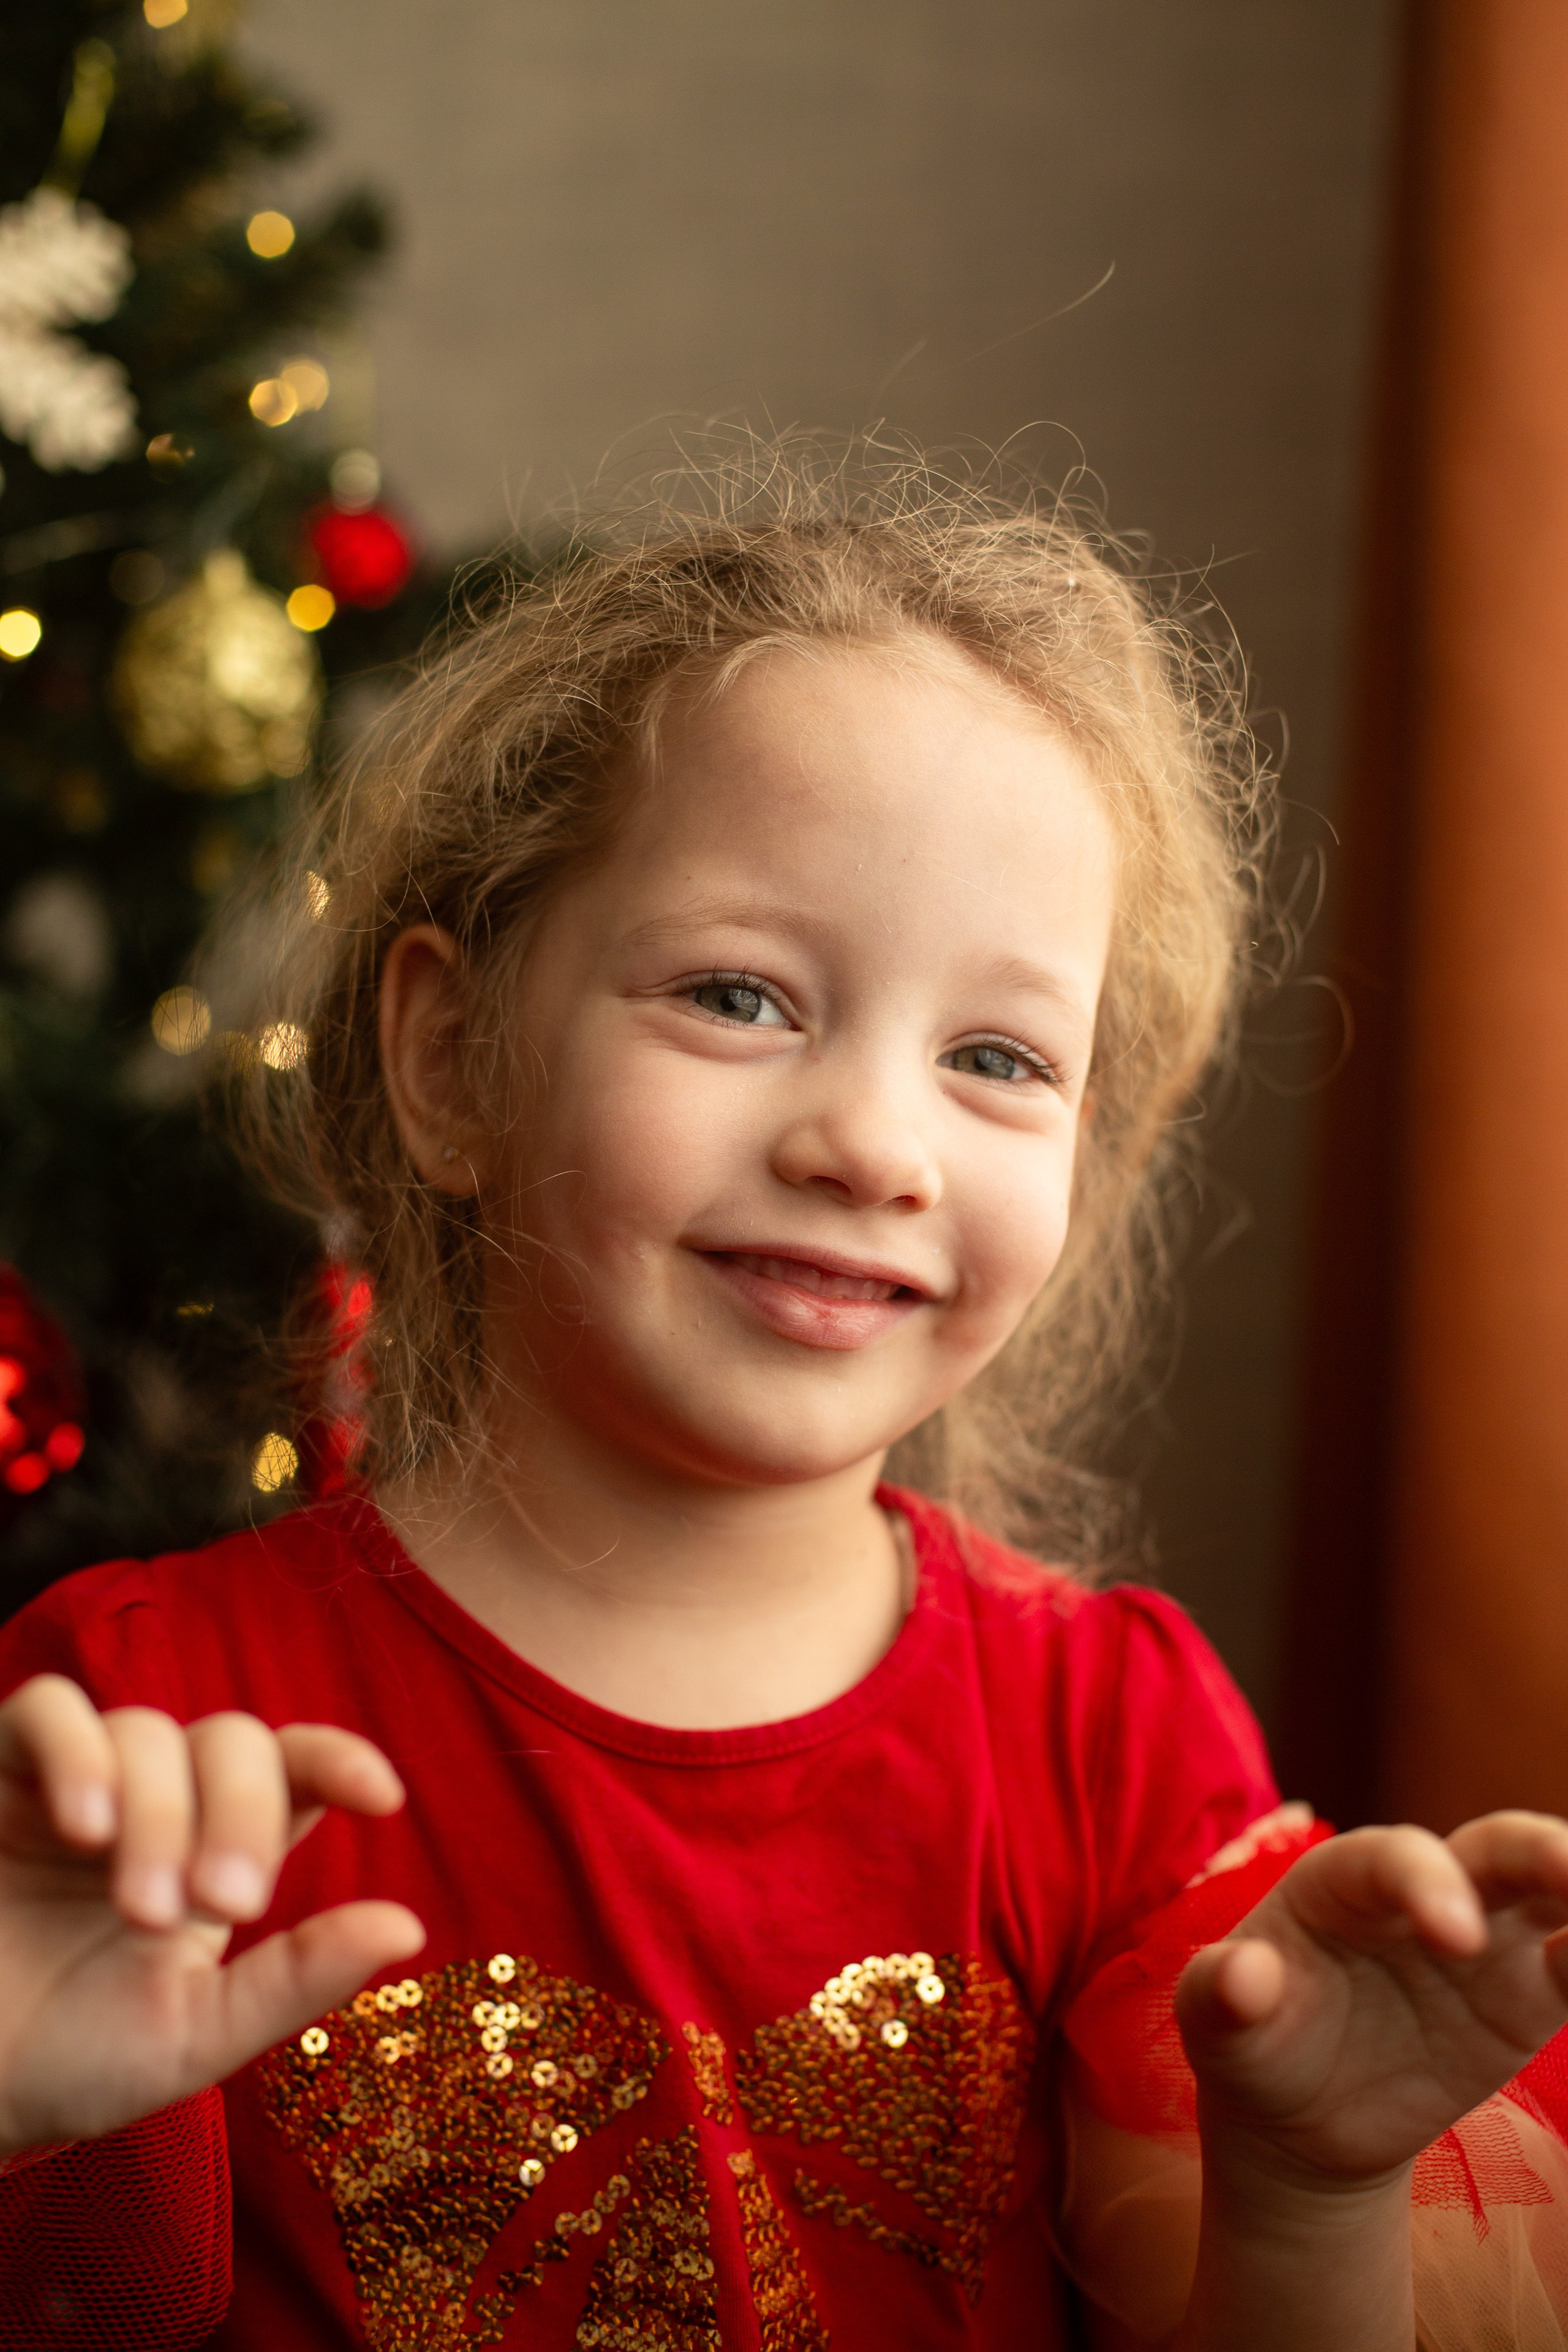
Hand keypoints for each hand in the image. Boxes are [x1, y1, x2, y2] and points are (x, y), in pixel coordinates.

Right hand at [0, 1673, 423, 2158]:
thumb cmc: (72, 2063)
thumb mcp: (196, 2036)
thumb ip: (296, 1979)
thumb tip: (409, 1925)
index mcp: (216, 1853)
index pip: (294, 1768)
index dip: (341, 1759)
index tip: (382, 1796)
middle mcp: (157, 1801)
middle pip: (232, 1742)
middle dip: (239, 1814)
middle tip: (219, 1902)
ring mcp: (77, 1782)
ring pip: (148, 1728)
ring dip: (160, 1812)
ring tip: (140, 1907)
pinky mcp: (0, 1776)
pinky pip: (47, 1707)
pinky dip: (77, 1751)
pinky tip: (84, 1826)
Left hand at [1175, 1811, 1567, 2191]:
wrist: (1302, 2113)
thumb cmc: (1251, 2044)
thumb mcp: (1215, 2025)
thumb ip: (1222, 1995)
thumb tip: (1241, 1975)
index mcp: (1342, 1880)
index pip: (1392, 1858)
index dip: (1427, 1882)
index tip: (1457, 1939)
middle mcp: (1422, 1890)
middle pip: (1494, 1848)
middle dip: (1542, 1852)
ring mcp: (1486, 1937)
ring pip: (1554, 1892)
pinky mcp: (1527, 1994)